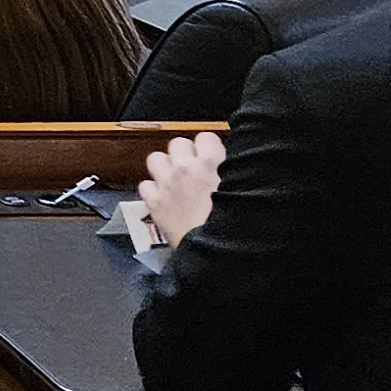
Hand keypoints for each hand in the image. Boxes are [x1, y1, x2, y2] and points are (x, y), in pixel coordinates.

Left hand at [135, 131, 225, 250]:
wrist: (217, 254)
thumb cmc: (236, 228)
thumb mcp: (245, 192)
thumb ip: (235, 175)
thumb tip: (232, 168)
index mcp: (212, 163)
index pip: (205, 136)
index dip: (208, 147)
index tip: (212, 157)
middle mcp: (185, 168)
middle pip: (178, 143)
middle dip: (185, 154)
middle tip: (194, 170)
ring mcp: (167, 184)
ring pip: (155, 158)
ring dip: (164, 167)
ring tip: (175, 179)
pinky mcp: (155, 203)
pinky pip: (145, 185)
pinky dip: (153, 191)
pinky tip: (164, 199)